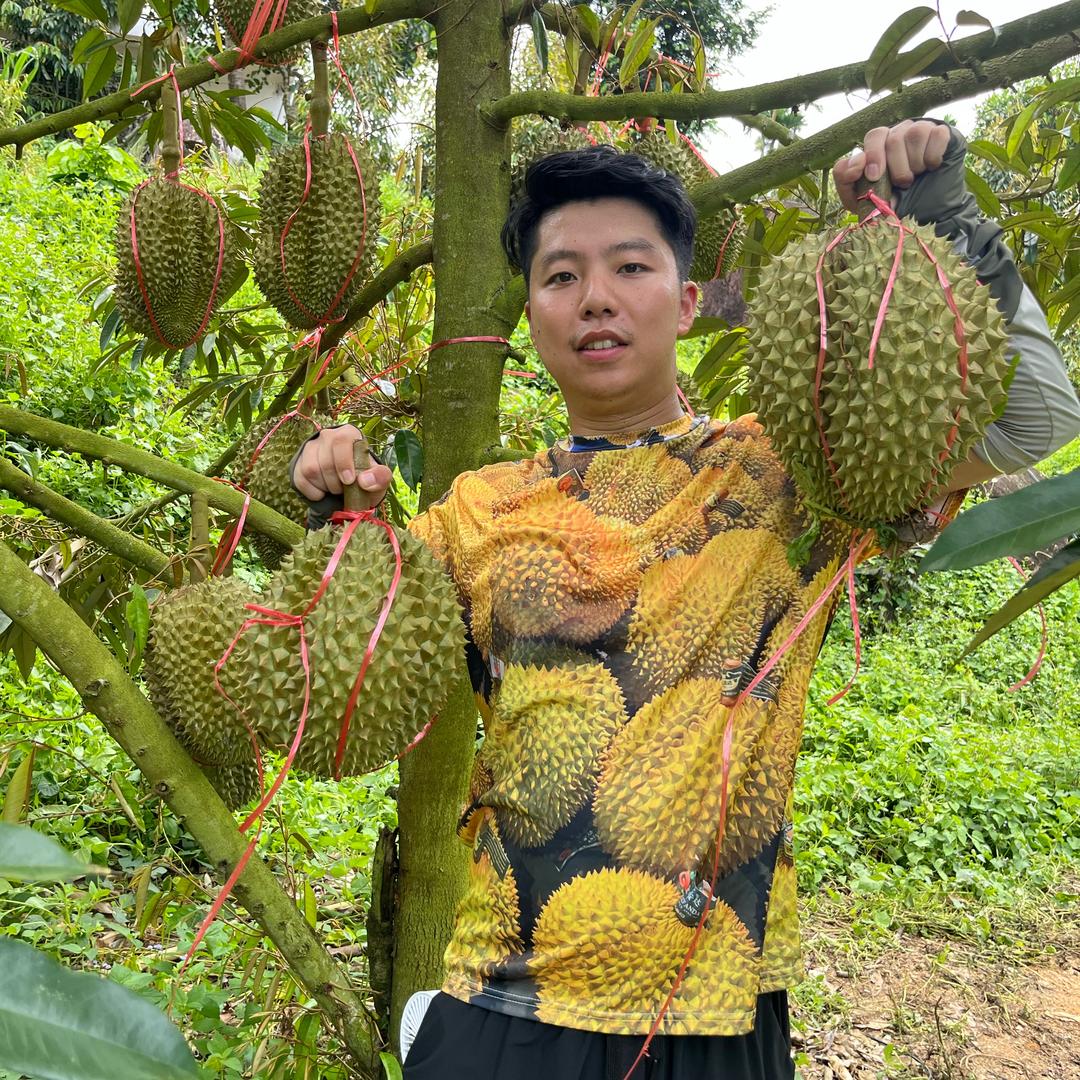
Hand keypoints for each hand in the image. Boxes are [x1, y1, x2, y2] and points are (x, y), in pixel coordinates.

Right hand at [292, 423, 393, 502]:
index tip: (349, 481)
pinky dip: (314, 493)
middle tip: (344, 489)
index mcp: (349, 434)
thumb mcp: (379, 478)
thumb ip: (380, 477)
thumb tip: (365, 481)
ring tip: (335, 489)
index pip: (340, 441)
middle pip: (324, 459)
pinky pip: (301, 479)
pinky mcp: (299, 463)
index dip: (343, 463)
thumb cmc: (366, 478)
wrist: (350, 488)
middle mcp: (327, 436)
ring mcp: (311, 449)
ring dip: (325, 487)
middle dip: (335, 481)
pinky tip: (323, 492)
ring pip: (311, 470)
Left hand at [833, 119, 950, 212]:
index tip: (874, 176)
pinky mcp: (943, 133)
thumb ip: (846, 179)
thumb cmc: (892, 202)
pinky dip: (933, 156)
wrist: (927, 212)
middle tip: (902, 183)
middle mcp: (899, 133)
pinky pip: (937, 135)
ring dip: (915, 163)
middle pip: (894, 137)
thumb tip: (855, 163)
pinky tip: (932, 167)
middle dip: (897, 166)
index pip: (874, 136)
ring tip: (917, 177)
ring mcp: (922, 130)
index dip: (873, 155)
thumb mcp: (861, 198)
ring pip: (915, 134)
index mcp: (879, 145)